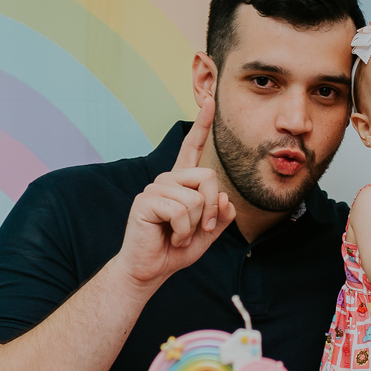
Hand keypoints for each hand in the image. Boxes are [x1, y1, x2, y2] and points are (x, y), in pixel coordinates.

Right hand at [115, 97, 234, 289]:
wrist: (151, 268)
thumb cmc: (177, 248)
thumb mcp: (208, 231)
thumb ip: (221, 214)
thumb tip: (225, 198)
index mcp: (182, 182)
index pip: (193, 148)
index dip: (202, 126)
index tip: (209, 102)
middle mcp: (168, 179)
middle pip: (208, 177)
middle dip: (212, 208)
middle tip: (200, 229)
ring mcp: (155, 188)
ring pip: (195, 198)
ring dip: (194, 225)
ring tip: (179, 234)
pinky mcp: (146, 200)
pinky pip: (180, 211)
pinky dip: (182, 230)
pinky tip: (170, 236)